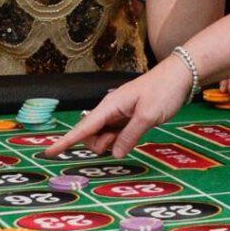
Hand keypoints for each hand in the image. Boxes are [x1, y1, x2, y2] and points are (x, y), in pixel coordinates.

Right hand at [45, 54, 192, 157]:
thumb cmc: (163, 91)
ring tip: (133, 133)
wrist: (180, 76)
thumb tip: (115, 154)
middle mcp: (110, 110)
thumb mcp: (148, 116)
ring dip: (112, 143)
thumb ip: (129, 136)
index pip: (83, 128)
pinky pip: (117, 134)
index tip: (49, 152)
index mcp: (110, 106)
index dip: (65, 141)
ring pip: (104, 136)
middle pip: (91, 136)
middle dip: (100, 144)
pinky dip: (121, 139)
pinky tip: (134, 133)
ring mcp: (119, 114)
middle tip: (123, 138)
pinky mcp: (129, 117)